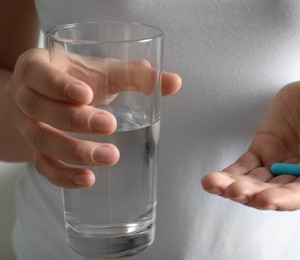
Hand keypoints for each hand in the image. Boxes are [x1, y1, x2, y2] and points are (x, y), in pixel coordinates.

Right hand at [6, 48, 180, 187]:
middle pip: (40, 110)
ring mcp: (27, 125)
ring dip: (74, 152)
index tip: (86, 95)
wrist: (47, 94)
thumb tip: (174, 82)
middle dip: (74, 120)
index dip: (59, 85)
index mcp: (38, 68)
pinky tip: (88, 179)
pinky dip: (63, 176)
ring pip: (41, 141)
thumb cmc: (78, 78)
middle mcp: (25, 96)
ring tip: (110, 157)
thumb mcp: (102, 70)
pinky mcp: (35, 149)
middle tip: (109, 126)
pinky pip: (42, 166)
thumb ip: (135, 74)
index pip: (40, 74)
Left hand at [202, 71, 299, 210]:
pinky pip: (243, 166)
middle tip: (235, 191)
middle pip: (273, 192)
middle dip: (252, 194)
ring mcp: (278, 164)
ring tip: (214, 184)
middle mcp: (299, 176)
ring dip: (234, 186)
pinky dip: (228, 174)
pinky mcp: (262, 151)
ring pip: (254, 182)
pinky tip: (212, 180)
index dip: (284, 199)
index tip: (265, 199)